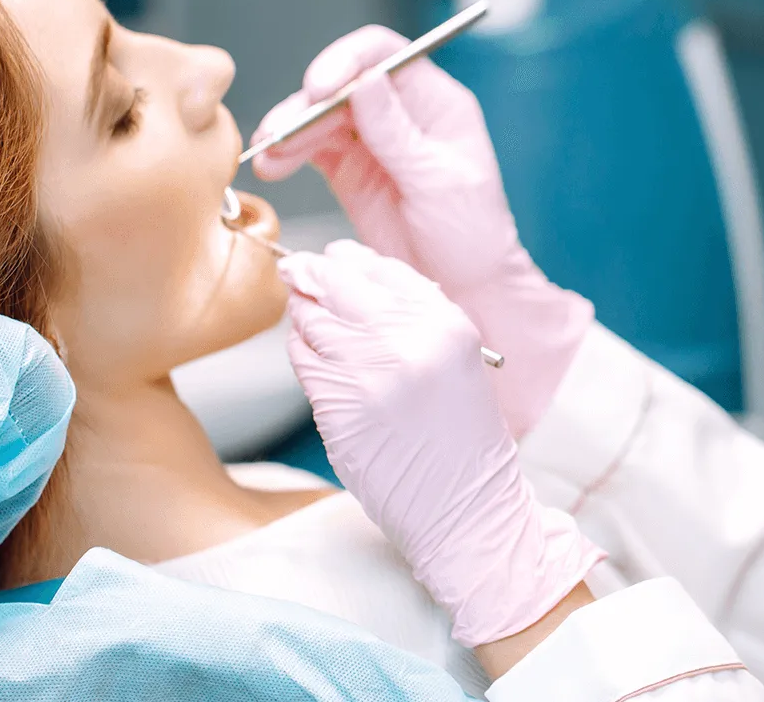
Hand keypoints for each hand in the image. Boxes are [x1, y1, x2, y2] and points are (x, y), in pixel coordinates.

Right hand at [253, 26, 590, 436]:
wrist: (468, 287)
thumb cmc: (472, 233)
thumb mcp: (438, 180)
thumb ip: (396, 132)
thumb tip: (364, 80)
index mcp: (435, 101)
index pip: (385, 55)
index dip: (346, 60)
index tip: (318, 85)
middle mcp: (402, 112)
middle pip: (343, 83)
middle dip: (308, 103)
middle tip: (281, 131)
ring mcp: (373, 139)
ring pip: (321, 115)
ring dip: (291, 129)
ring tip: (269, 154)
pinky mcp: (350, 168)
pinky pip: (312, 147)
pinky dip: (289, 153)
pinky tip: (273, 166)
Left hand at [280, 241, 603, 647]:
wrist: (466, 506)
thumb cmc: (462, 438)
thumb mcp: (457, 360)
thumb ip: (414, 318)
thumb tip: (355, 279)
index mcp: (446, 324)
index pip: (383, 269)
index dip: (350, 260)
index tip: (334, 257)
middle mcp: (408, 340)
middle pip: (340, 284)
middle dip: (312, 274)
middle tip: (298, 271)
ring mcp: (369, 372)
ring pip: (312, 319)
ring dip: (304, 314)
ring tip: (306, 316)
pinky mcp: (337, 405)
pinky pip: (302, 360)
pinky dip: (301, 352)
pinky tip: (313, 357)